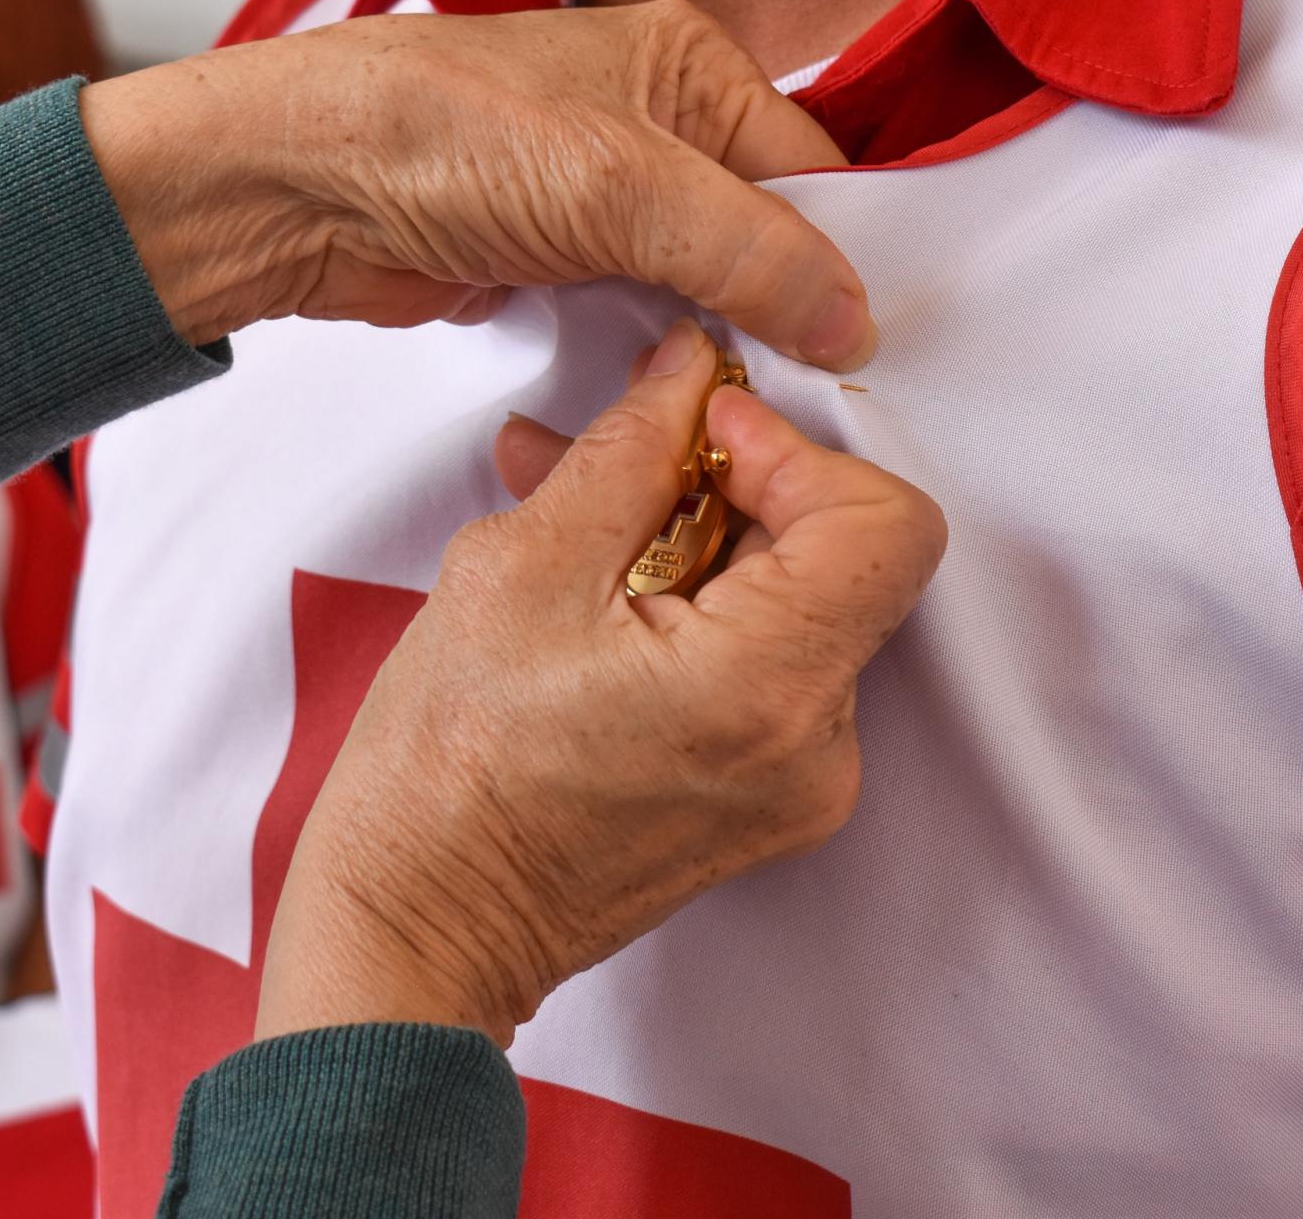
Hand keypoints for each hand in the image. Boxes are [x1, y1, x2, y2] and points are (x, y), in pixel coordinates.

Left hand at [78, 0, 875, 366]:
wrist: (294, 184)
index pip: (811, 175)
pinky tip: (682, 396)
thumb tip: (852, 319)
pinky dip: (664, 356)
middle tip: (814, 394)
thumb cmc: (440, 132)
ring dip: (721, 340)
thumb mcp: (625, 185)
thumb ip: (749, 252)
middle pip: (765, 233)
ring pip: (707, 282)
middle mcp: (663, 122)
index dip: (836, 263)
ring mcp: (610, 195)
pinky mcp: (564, 258)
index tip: (861, 352)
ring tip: (753, 404)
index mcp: (695, 66)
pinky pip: (646, 315)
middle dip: (783, 309)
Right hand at [254, 318, 945, 1044]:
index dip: (796, 452)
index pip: (885, 523)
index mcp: (766, 690)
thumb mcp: (521, 568)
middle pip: (841, 557)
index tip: (706, 436)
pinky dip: (700, 605)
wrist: (417, 929)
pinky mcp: (771, 797)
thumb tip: (690, 372)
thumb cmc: (444, 780)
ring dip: (701, 540)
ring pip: (798, 603)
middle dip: (733, 486)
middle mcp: (814, 749)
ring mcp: (800, 783)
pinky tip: (600, 589)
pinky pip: (770, 662)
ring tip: (578, 521)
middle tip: (627, 460)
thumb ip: (630, 449)